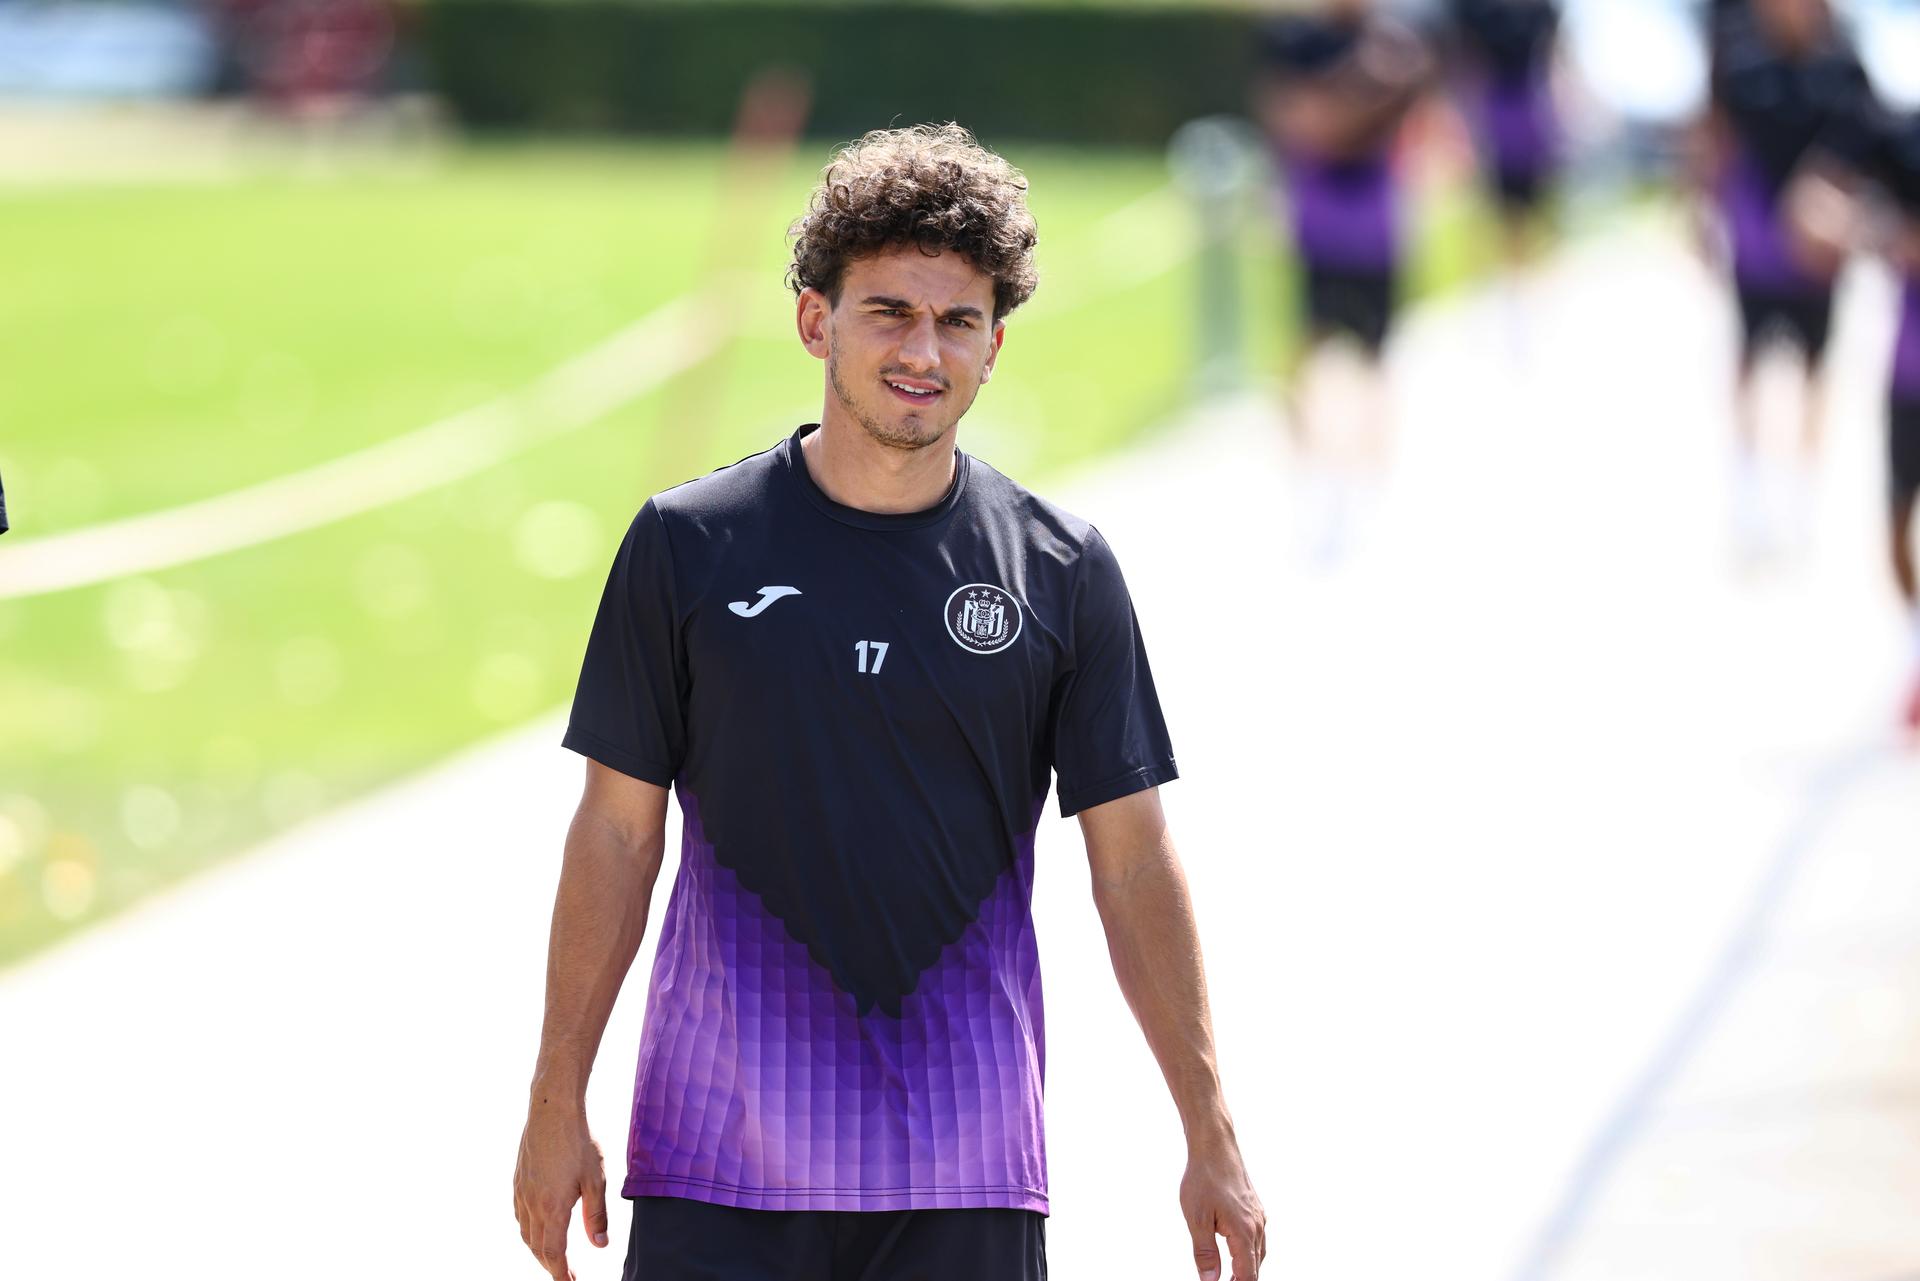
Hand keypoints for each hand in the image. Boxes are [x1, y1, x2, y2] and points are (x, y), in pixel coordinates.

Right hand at [513, 1105, 610, 1279]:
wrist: (552, 1110)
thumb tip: (600, 1244)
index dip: (560, 1272)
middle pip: (537, 1247)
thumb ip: (596, 1215)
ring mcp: (521, 1192)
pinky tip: (539, 1227)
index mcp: (551, 1208)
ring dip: (538, 1249)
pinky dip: (529, 1231)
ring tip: (553, 1256)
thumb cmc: (578, 1141)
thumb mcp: (595, 1179)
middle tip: (565, 1274)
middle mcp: (531, 1204)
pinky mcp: (518, 1181)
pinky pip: (519, 1216)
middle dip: (550, 1265)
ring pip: (525, 1233)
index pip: (553, 1253)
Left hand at [1180, 1137, 1266, 1280]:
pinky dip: (1249, 1252)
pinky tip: (1238, 1252)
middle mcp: (1257, 1226)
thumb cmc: (1204, 1178)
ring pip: (1258, 1253)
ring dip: (1247, 1268)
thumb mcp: (1197, 1218)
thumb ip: (1205, 1253)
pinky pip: (1257, 1238)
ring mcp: (1258, 1216)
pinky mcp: (1255, 1208)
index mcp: (1245, 1232)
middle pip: (1256, 1267)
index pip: (1248, 1276)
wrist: (1215, 1146)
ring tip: (1231, 1278)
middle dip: (1243, 1280)